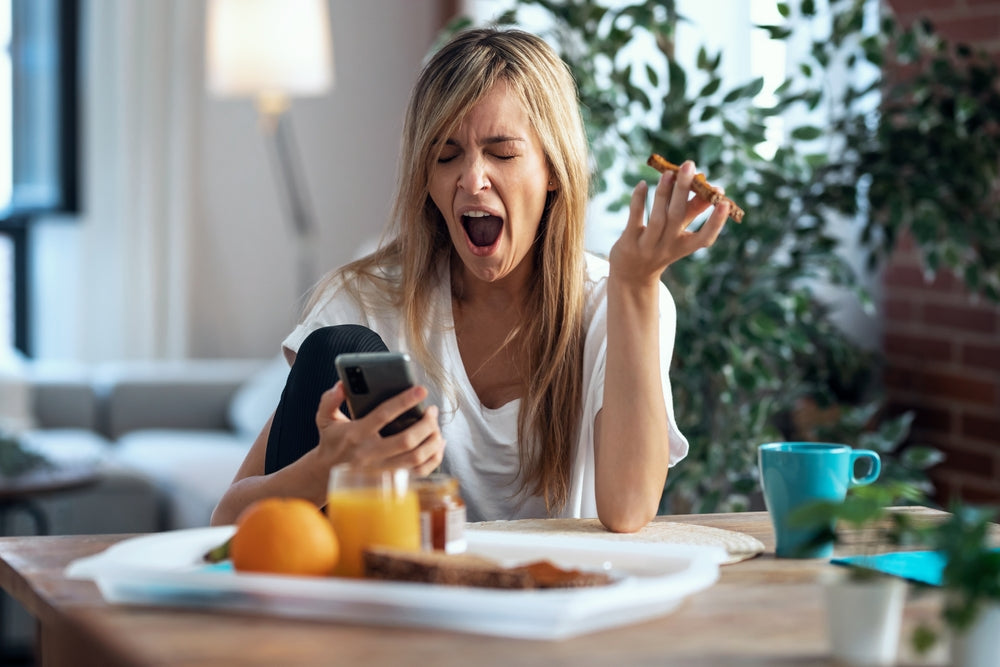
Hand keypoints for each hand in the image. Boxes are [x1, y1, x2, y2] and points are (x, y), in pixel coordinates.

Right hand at [314, 382, 444, 475]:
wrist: (325, 474)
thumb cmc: (331, 442)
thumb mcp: (325, 419)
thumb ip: (330, 400)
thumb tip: (342, 385)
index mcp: (356, 434)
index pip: (384, 415)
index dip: (404, 401)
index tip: (421, 390)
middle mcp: (370, 453)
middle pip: (406, 440)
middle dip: (426, 424)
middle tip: (433, 411)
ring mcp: (382, 469)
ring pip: (416, 458)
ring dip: (433, 440)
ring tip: (436, 426)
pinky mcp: (391, 480)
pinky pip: (419, 472)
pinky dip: (433, 458)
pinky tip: (438, 444)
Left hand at [608, 160, 728, 286]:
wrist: (631, 275)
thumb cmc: (659, 247)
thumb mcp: (677, 234)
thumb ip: (691, 213)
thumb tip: (710, 188)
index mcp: (684, 246)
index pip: (704, 237)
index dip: (716, 222)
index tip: (725, 203)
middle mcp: (667, 246)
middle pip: (679, 216)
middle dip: (685, 190)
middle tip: (689, 165)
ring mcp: (648, 245)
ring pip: (658, 217)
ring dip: (664, 193)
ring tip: (668, 172)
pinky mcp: (629, 241)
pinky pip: (635, 218)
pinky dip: (639, 200)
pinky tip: (643, 184)